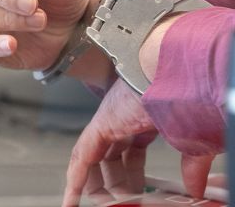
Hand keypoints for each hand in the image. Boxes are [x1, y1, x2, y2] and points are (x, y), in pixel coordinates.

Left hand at [62, 79, 215, 205]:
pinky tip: (73, 200)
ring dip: (97, 186)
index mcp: (144, 120)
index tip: (137, 193)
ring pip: (92, 159)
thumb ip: (191, 167)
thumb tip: (194, 187)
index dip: (132, 175)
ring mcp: (110, 120)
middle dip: (116, 183)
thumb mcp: (195, 143)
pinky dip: (76, 181)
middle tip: (123, 201)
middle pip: (110, 158)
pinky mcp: (101, 124)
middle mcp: (123, 119)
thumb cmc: (196, 97)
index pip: (131, 152)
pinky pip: (82, 157)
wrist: (189, 74)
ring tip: (104, 205)